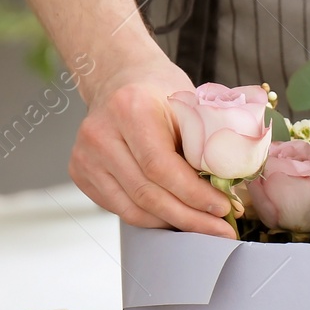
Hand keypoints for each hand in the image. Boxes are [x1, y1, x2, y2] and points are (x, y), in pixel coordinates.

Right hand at [69, 49, 235, 236]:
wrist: (122, 79)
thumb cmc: (161, 92)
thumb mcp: (190, 106)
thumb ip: (204, 146)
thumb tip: (229, 192)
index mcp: (129, 109)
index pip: (161, 167)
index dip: (194, 195)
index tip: (223, 209)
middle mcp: (99, 134)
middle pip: (146, 194)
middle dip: (188, 217)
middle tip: (220, 229)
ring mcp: (84, 156)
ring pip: (132, 209)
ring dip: (171, 222)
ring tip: (202, 225)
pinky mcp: (80, 173)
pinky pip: (120, 208)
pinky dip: (151, 217)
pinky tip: (175, 215)